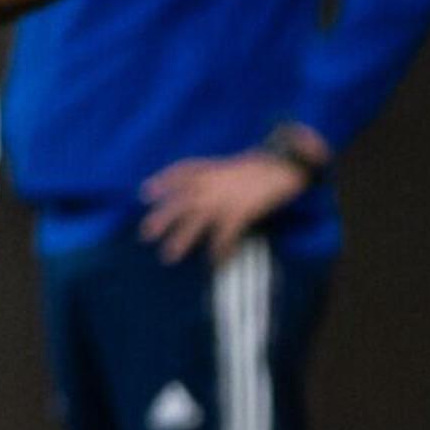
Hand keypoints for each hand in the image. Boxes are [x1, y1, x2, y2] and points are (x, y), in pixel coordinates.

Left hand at [139, 151, 308, 263]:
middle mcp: (210, 184)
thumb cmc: (265, 166)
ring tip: (168, 257)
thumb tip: (206, 192)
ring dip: (180, 240)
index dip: (162, 182)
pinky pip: (224, 236)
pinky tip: (215, 263)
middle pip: (179, 202)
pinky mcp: (239, 212)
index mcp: (211, 170)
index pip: (180, 173)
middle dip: (161, 218)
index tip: (145, 193)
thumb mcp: (236, 166)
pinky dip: (219, 251)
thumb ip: (219, 177)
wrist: (285, 166)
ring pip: (194, 223)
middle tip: (145, 235)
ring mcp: (222, 199)